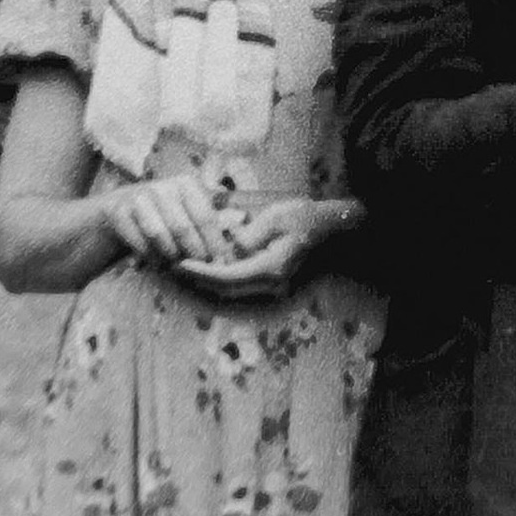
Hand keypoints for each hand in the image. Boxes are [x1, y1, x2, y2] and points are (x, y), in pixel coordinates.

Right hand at [102, 175, 248, 270]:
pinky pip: (137, 241)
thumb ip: (208, 216)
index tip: (220, 264)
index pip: (205, 217)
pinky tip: (156, 263)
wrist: (115, 213)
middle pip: (183, 227)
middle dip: (193, 253)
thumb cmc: (161, 216)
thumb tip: (235, 232)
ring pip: (159, 234)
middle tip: (198, 269)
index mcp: (185, 184)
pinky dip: (148, 256)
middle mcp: (161, 186)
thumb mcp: (186, 209)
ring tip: (176, 266)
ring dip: (169, 255)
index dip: (214, 243)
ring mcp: (137, 197)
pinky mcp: (117, 211)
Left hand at [174, 197, 349, 298]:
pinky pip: (243, 295)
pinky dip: (224, 286)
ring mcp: (276, 296)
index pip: (225, 278)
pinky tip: (212, 273)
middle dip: (197, 283)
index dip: (199, 273)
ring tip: (187, 272)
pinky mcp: (276, 296)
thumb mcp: (278, 217)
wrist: (342, 238)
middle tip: (173, 270)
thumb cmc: (311, 220)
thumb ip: (249, 236)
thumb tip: (229, 250)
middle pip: (224, 294)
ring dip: (208, 288)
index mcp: (271, 271)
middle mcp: (272, 290)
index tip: (178, 263)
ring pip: (232, 299)